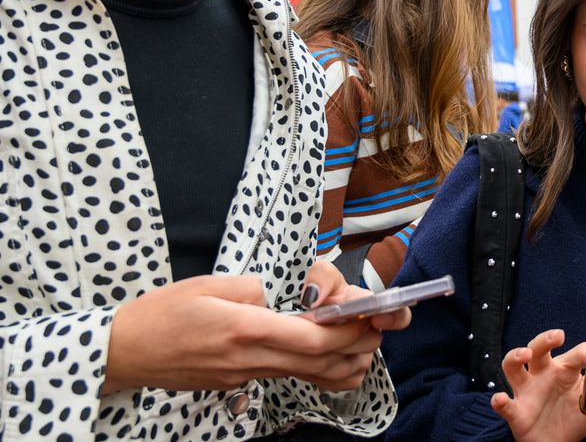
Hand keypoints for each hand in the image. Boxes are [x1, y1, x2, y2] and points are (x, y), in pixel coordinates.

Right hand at [104, 262, 402, 394]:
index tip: (368, 316)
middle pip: (319, 362)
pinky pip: (286, 377)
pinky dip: (315, 369)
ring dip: (340, 362)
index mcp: (246, 329)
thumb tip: (283, 295)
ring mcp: (244, 377)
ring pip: (306, 376)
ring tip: (361, 343)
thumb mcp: (209, 283)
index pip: (312, 338)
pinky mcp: (238, 383)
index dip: (348, 330)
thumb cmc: (163, 313)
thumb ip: (254, 288)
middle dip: (356, 347)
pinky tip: (326, 355)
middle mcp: (250, 359)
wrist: (124, 352)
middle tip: (377, 329)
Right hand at [491, 329, 585, 441]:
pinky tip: (501, 399)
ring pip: (512, 367)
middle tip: (558, 336)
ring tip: (524, 355)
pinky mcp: (516, 412)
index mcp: (563, 370)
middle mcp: (542, 375)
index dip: (584, 352)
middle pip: (537, 349)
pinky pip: (505, 405)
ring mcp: (526, 392)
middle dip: (545, 340)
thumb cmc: (573, 417)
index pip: (572, 354)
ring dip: (515, 357)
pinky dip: (500, 401)